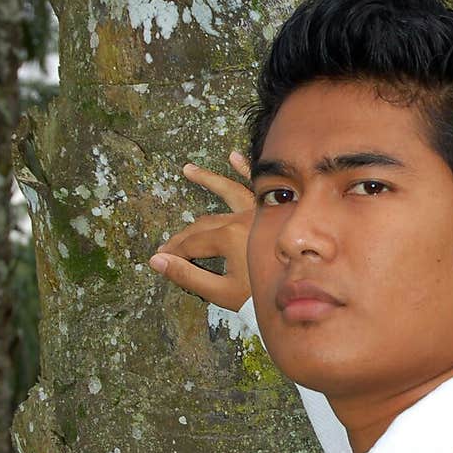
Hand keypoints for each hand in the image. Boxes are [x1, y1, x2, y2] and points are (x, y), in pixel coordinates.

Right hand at [148, 150, 254, 311]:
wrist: (296, 294)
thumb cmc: (258, 296)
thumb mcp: (220, 291)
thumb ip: (187, 275)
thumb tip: (156, 261)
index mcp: (229, 237)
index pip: (191, 243)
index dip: (174, 252)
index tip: (161, 258)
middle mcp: (242, 218)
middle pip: (204, 223)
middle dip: (184, 234)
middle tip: (168, 244)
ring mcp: (258, 211)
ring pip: (229, 191)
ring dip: (209, 179)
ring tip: (189, 169)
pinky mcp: (270, 211)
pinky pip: (257, 185)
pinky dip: (246, 169)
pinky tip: (234, 156)